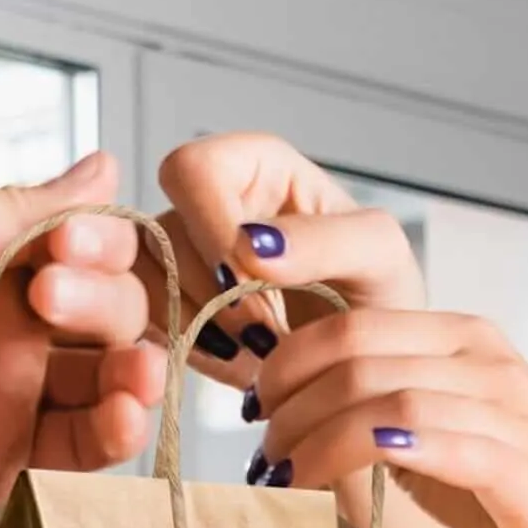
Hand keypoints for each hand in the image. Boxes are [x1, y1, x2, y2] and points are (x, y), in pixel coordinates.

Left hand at [0, 151, 162, 527]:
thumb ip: (12, 204)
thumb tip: (103, 173)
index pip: (83, 246)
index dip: (99, 243)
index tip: (72, 244)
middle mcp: (0, 326)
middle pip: (110, 312)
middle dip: (109, 302)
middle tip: (51, 301)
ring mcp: (0, 399)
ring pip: (109, 384)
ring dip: (138, 371)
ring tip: (133, 372)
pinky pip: (80, 455)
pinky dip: (117, 434)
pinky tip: (122, 414)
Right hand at [153, 133, 418, 356]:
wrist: (368, 358)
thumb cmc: (378, 292)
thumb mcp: (380, 255)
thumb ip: (326, 238)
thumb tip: (251, 244)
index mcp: (254, 166)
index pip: (193, 171)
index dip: (212, 228)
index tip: (248, 280)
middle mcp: (208, 204)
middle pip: (162, 233)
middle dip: (212, 293)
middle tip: (264, 333)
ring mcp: (182, 256)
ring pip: (147, 282)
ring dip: (201, 326)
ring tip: (261, 350)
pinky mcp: (171, 306)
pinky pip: (147, 324)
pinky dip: (191, 350)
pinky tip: (239, 361)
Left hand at [249, 299, 527, 527]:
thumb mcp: (456, 438)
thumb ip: (394, 413)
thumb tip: (299, 421)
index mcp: (463, 340)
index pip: (348, 320)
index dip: (284, 360)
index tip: (253, 412)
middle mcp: (483, 360)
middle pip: (353, 349)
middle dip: (287, 400)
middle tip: (259, 454)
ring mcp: (505, 409)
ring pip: (383, 394)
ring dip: (314, 436)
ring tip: (281, 481)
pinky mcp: (519, 467)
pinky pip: (435, 440)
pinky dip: (374, 452)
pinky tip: (335, 475)